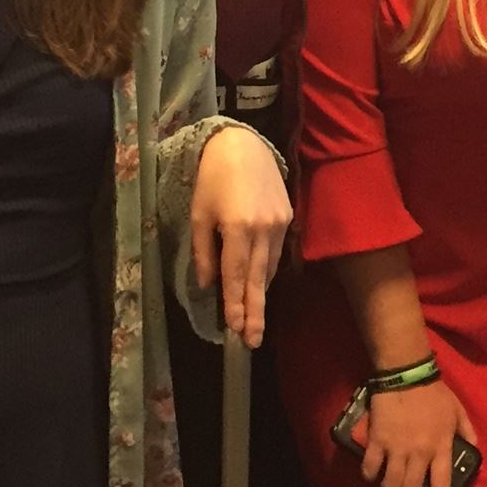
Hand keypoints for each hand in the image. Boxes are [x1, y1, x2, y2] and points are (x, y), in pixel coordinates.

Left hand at [191, 127, 292, 345]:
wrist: (243, 145)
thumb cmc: (211, 178)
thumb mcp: (198, 215)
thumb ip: (203, 251)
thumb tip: (208, 284)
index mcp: (237, 227)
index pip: (236, 275)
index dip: (235, 304)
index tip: (234, 329)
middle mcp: (262, 228)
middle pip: (258, 279)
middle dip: (255, 312)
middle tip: (253, 341)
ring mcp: (279, 223)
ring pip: (269, 268)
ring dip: (261, 295)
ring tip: (255, 321)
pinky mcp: (288, 217)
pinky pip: (277, 252)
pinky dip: (268, 271)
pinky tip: (261, 286)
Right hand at [358, 378, 478, 486]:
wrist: (406, 373)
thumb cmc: (435, 393)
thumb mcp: (459, 412)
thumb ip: (468, 434)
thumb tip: (476, 453)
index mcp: (442, 450)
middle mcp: (419, 455)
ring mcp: (396, 449)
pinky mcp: (377, 441)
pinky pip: (370, 468)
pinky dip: (370, 476)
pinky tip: (372, 475)